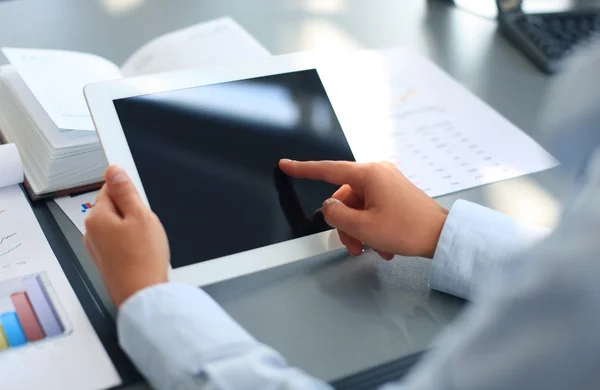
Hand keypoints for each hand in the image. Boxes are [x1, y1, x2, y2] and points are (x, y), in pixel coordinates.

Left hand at [84, 166, 169, 306]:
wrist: (142, 294)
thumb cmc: (142, 259)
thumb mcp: (141, 216)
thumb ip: (126, 191)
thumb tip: (114, 171)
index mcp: (97, 217)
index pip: (110, 187)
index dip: (129, 190)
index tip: (140, 197)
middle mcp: (92, 231)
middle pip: (113, 207)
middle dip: (132, 211)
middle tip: (147, 223)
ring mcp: (97, 248)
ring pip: (117, 225)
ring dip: (132, 228)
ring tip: (146, 241)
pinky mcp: (106, 260)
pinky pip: (118, 242)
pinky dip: (131, 243)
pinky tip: (142, 252)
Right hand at [279, 159, 447, 258]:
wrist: (443, 236)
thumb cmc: (406, 230)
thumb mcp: (363, 227)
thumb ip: (335, 215)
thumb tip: (329, 207)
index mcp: (368, 174)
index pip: (326, 169)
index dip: (302, 169)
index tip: (285, 164)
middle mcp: (377, 172)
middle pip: (344, 197)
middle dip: (345, 225)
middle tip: (354, 247)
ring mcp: (388, 181)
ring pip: (357, 207)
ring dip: (359, 230)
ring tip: (372, 250)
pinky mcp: (395, 192)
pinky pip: (372, 208)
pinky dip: (372, 227)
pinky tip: (383, 246)